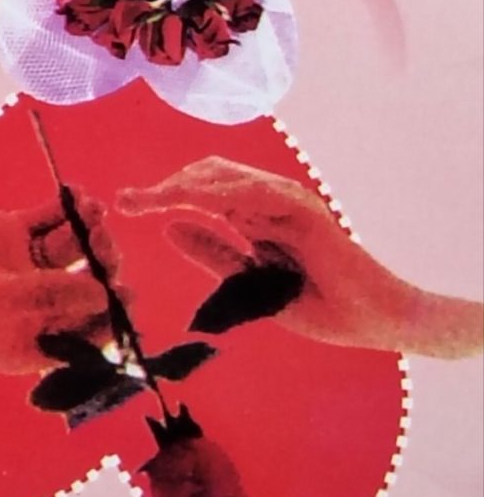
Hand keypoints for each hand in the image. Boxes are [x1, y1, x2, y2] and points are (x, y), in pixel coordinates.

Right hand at [0, 200, 117, 375]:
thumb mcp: (1, 308)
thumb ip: (57, 299)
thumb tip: (107, 295)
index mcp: (31, 343)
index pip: (90, 335)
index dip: (114, 316)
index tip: (129, 295)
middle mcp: (31, 307)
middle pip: (87, 288)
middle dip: (104, 267)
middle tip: (105, 247)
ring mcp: (19, 268)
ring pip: (72, 250)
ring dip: (88, 231)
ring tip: (94, 212)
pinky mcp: (4, 233)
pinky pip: (47, 220)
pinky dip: (66, 208)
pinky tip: (78, 194)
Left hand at [119, 158, 483, 359]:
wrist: (374, 319)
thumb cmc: (318, 305)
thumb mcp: (251, 285)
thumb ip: (215, 254)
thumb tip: (170, 227)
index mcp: (254, 216)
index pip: (200, 191)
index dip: (161, 195)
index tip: (123, 204)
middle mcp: (267, 201)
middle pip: (204, 177)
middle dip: (161, 187)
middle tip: (125, 202)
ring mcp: (285, 201)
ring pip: (222, 179)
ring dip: (179, 186)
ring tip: (144, 201)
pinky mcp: (303, 210)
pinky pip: (256, 193)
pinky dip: (221, 193)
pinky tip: (189, 202)